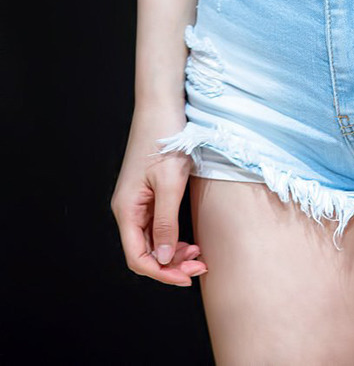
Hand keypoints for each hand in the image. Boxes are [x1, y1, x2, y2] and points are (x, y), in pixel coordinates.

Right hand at [110, 109, 207, 287]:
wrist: (162, 104)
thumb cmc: (165, 137)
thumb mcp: (170, 183)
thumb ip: (165, 223)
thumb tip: (163, 258)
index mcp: (126, 209)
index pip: (138, 257)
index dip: (162, 273)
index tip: (187, 276)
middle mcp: (127, 208)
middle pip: (144, 252)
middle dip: (171, 265)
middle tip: (200, 266)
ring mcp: (137, 201)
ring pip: (151, 241)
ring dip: (173, 253)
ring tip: (198, 254)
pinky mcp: (147, 193)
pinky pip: (156, 226)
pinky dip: (172, 237)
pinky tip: (190, 239)